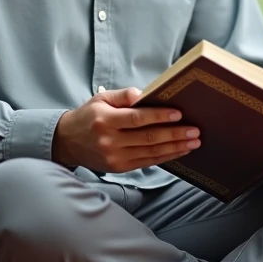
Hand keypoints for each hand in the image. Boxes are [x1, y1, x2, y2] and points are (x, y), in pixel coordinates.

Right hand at [52, 87, 200, 173]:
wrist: (67, 142)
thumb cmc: (88, 116)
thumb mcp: (101, 99)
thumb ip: (123, 95)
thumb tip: (144, 94)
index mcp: (105, 120)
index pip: (137, 118)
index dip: (159, 116)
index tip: (179, 113)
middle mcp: (110, 140)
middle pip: (148, 137)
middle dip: (175, 134)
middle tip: (195, 131)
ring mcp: (115, 157)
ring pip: (151, 152)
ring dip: (175, 147)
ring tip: (193, 142)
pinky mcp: (119, 168)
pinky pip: (147, 162)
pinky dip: (165, 157)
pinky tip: (179, 151)